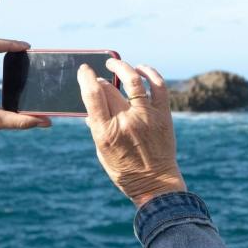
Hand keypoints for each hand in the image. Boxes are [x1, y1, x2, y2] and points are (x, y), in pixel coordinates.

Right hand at [80, 58, 186, 206]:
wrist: (156, 184)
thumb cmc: (126, 171)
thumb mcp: (102, 152)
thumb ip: (96, 129)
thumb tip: (89, 110)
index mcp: (106, 132)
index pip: (92, 95)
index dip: (86, 77)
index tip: (84, 70)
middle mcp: (126, 121)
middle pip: (109, 88)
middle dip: (101, 79)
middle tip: (100, 77)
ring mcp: (146, 116)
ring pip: (133, 80)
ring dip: (122, 67)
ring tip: (114, 63)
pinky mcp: (163, 115)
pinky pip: (158, 86)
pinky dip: (150, 73)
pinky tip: (141, 69)